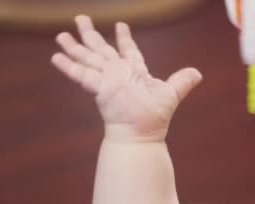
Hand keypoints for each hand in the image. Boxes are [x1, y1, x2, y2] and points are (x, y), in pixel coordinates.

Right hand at [51, 15, 202, 142]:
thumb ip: (182, 81)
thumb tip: (198, 73)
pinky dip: (69, 66)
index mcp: (135, 72)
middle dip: (91, 35)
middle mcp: (119, 74)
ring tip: (61, 35)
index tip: (122, 25)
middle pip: (102, 49)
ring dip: (75, 47)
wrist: (142, 133)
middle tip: (80, 18)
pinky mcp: (100, 88)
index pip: (129, 51)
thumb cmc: (155, 118)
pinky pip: (82, 74)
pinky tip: (56, 57)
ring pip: (89, 58)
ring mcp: (107, 80)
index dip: (125, 39)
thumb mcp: (171, 93)